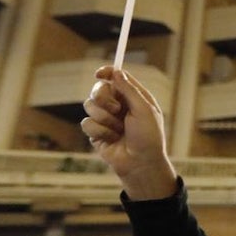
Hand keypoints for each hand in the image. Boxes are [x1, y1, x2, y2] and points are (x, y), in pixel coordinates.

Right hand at [81, 66, 177, 199]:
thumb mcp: (144, 110)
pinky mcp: (96, 132)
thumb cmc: (148, 137)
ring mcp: (106, 118)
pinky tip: (111, 140)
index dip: (107, 72)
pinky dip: (100, 131)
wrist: (140, 164)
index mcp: (133, 97)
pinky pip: (86, 123)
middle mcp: (118, 105)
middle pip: (98, 89)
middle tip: (116, 109)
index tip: (99, 74)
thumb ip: (129, 90)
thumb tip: (116, 72)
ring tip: (118, 130)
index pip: (116, 77)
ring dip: (105, 118)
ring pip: (89, 105)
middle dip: (104, 98)